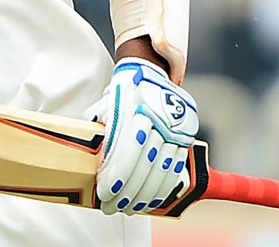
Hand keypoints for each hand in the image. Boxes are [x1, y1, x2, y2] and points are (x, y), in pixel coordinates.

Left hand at [92, 57, 198, 214]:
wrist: (152, 70)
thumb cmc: (123, 89)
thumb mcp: (109, 99)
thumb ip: (102, 124)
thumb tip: (91, 151)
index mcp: (140, 106)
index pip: (129, 146)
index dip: (118, 172)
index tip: (105, 191)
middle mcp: (161, 118)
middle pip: (146, 162)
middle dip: (128, 190)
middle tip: (111, 206)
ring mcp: (176, 129)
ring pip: (162, 169)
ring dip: (144, 194)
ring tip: (128, 208)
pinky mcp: (186, 137)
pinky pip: (176, 167)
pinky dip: (163, 187)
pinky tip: (150, 201)